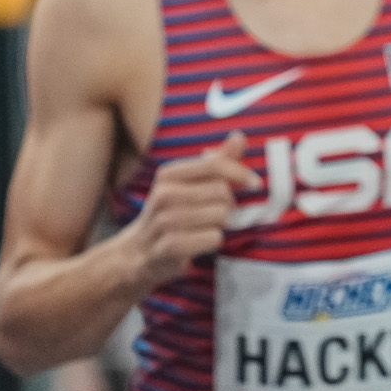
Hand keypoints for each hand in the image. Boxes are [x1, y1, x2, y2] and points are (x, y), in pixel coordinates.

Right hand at [128, 130, 257, 286]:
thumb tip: (239, 137)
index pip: (214, 164)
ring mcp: (166, 221)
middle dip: (227, 205)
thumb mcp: (185, 184)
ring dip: (219, 224)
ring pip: (222, 216)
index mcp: (168, 174)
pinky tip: (196, 243)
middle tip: (212, 213)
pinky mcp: (171, 246)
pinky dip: (213, 241)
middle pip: (223, 192)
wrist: (135, 253)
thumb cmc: (168, 214)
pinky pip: (215, 238)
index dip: (240, 173)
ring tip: (200, 228)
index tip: (255, 183)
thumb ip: (214, 163)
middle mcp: (164, 194)